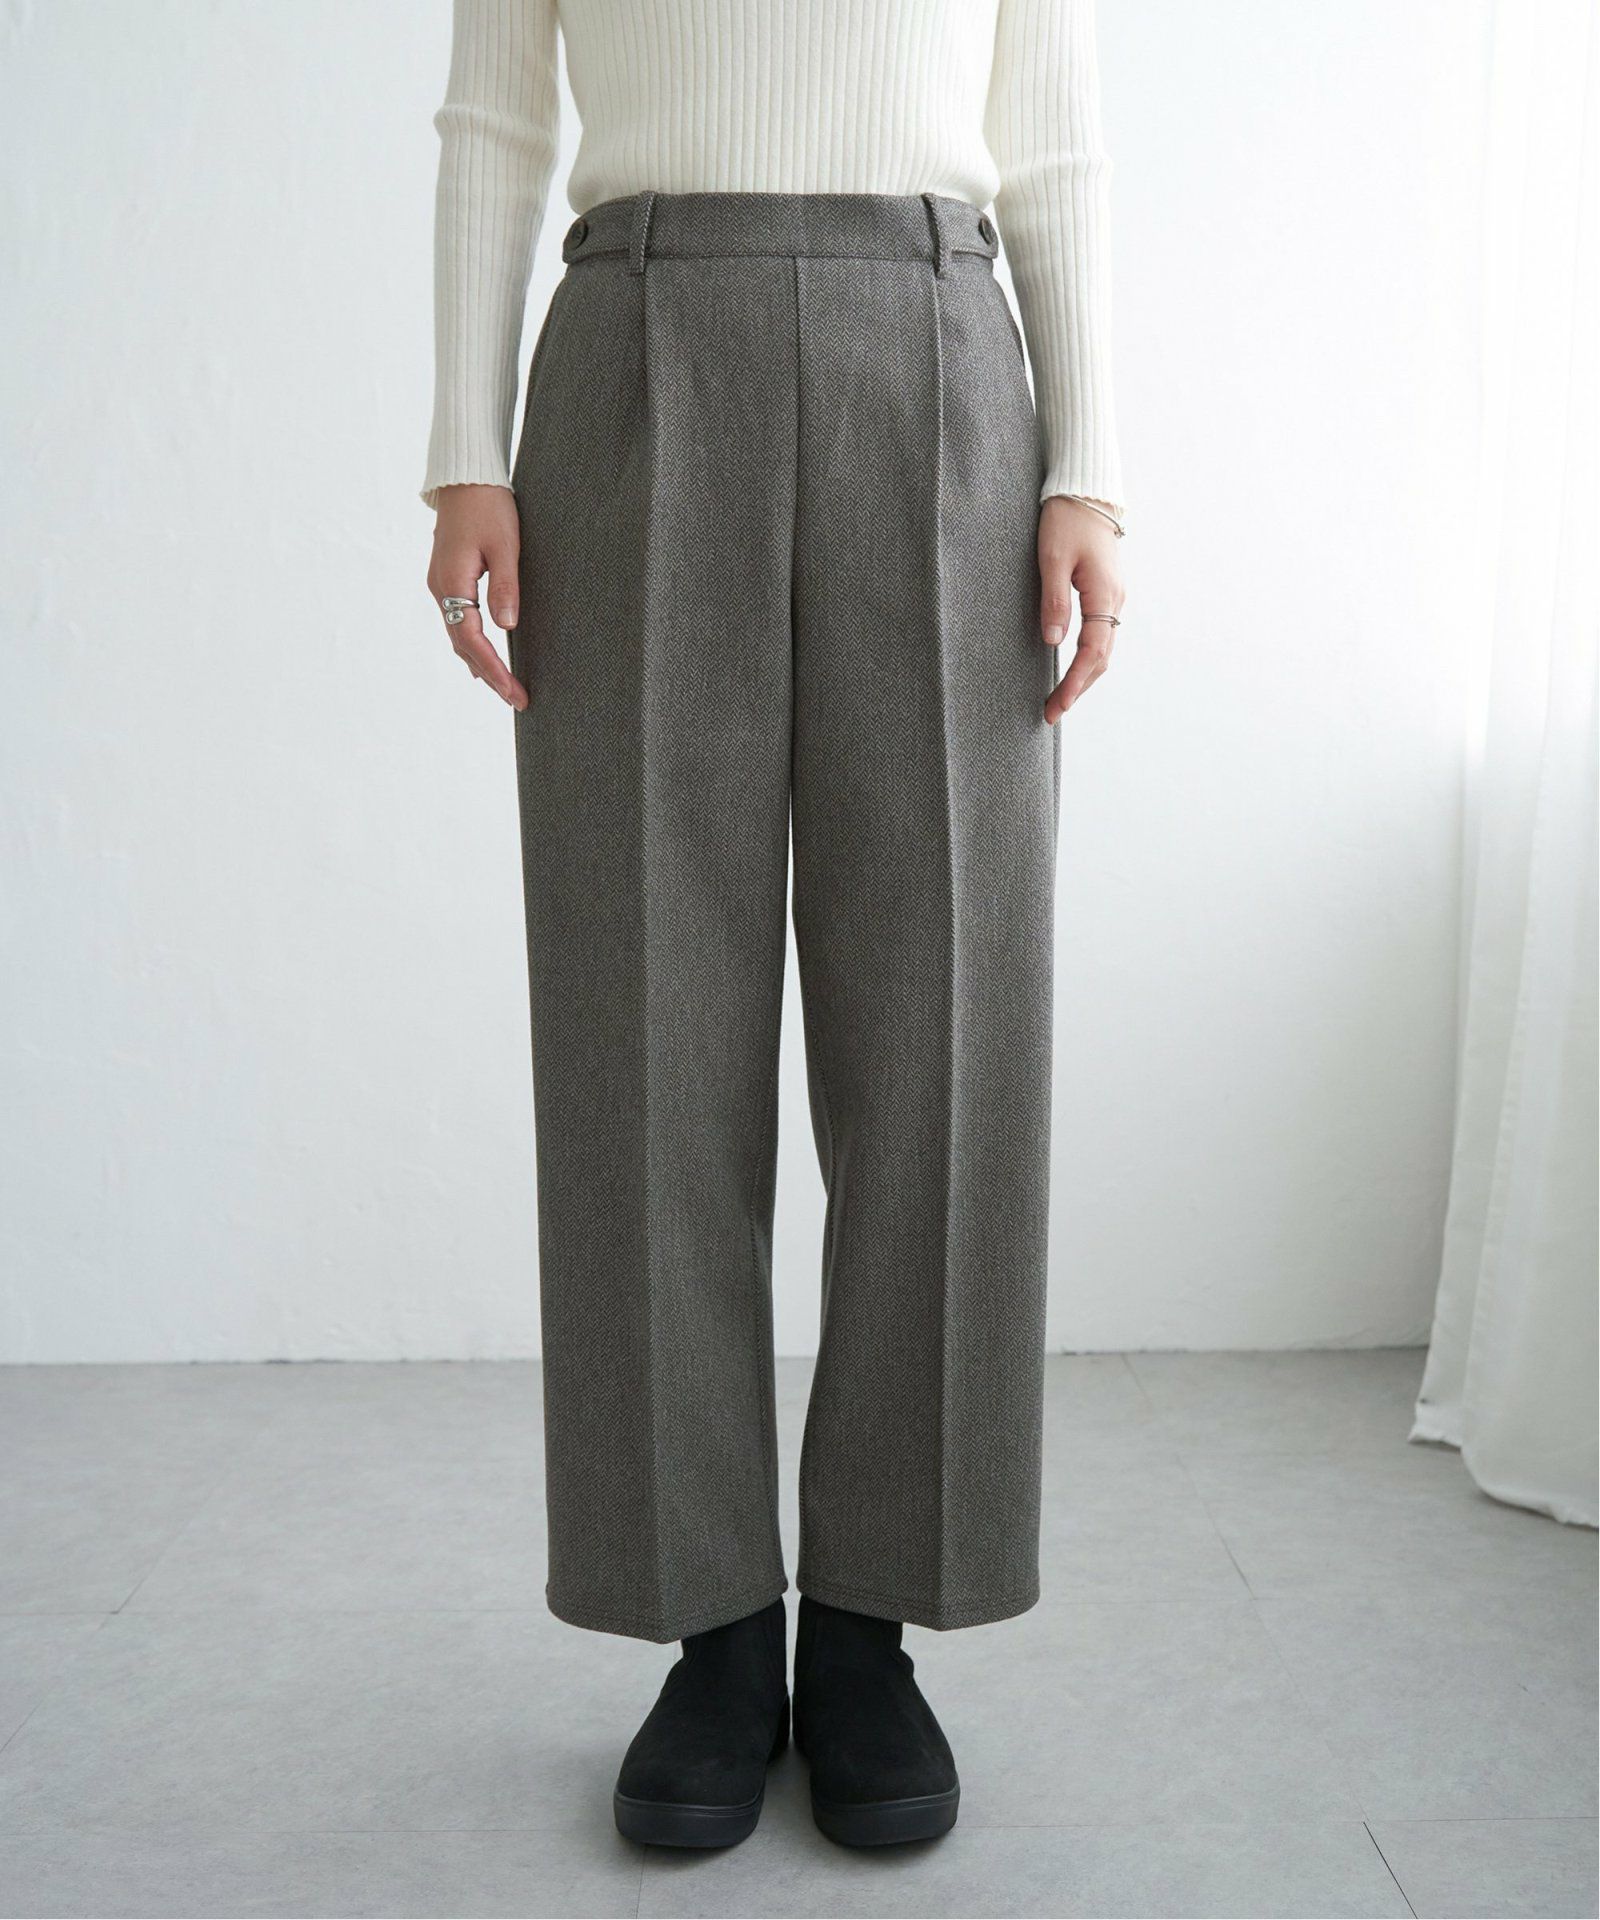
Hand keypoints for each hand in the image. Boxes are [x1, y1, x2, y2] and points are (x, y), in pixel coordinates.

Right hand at [426, 485, 528, 710]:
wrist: (464, 476)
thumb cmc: (488, 505)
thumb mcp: (505, 546)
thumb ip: (506, 587)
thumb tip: (507, 627)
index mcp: (452, 584)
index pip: (473, 641)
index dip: (495, 670)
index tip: (515, 693)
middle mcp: (441, 589)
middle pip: (463, 646)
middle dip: (490, 675)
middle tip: (518, 700)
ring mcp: (441, 584)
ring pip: (459, 636)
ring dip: (480, 663)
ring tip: (504, 688)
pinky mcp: (448, 578)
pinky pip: (458, 621)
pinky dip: (472, 644)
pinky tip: (482, 659)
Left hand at [1038, 496, 1126, 723]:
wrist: (1086, 490)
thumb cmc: (1066, 519)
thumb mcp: (1052, 558)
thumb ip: (1054, 601)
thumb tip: (1053, 642)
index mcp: (1104, 594)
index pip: (1091, 652)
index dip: (1074, 683)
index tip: (1057, 706)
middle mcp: (1115, 600)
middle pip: (1101, 658)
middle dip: (1077, 688)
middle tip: (1051, 712)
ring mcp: (1113, 597)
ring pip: (1103, 649)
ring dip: (1083, 677)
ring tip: (1060, 698)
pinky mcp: (1106, 592)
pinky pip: (1101, 634)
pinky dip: (1087, 658)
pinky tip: (1072, 668)